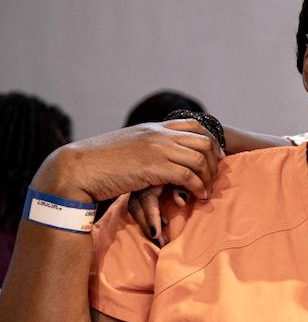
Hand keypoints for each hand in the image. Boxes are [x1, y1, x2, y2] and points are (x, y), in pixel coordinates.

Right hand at [32, 120, 219, 209]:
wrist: (78, 167)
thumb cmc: (100, 162)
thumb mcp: (129, 147)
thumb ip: (147, 147)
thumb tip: (160, 156)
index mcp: (153, 128)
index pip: (193, 125)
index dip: (211, 142)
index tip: (216, 157)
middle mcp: (158, 134)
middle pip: (204, 142)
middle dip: (214, 161)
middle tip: (214, 178)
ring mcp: (157, 148)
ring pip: (200, 159)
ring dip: (208, 177)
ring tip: (206, 191)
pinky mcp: (154, 167)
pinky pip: (188, 176)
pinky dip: (198, 187)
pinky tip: (198, 197)